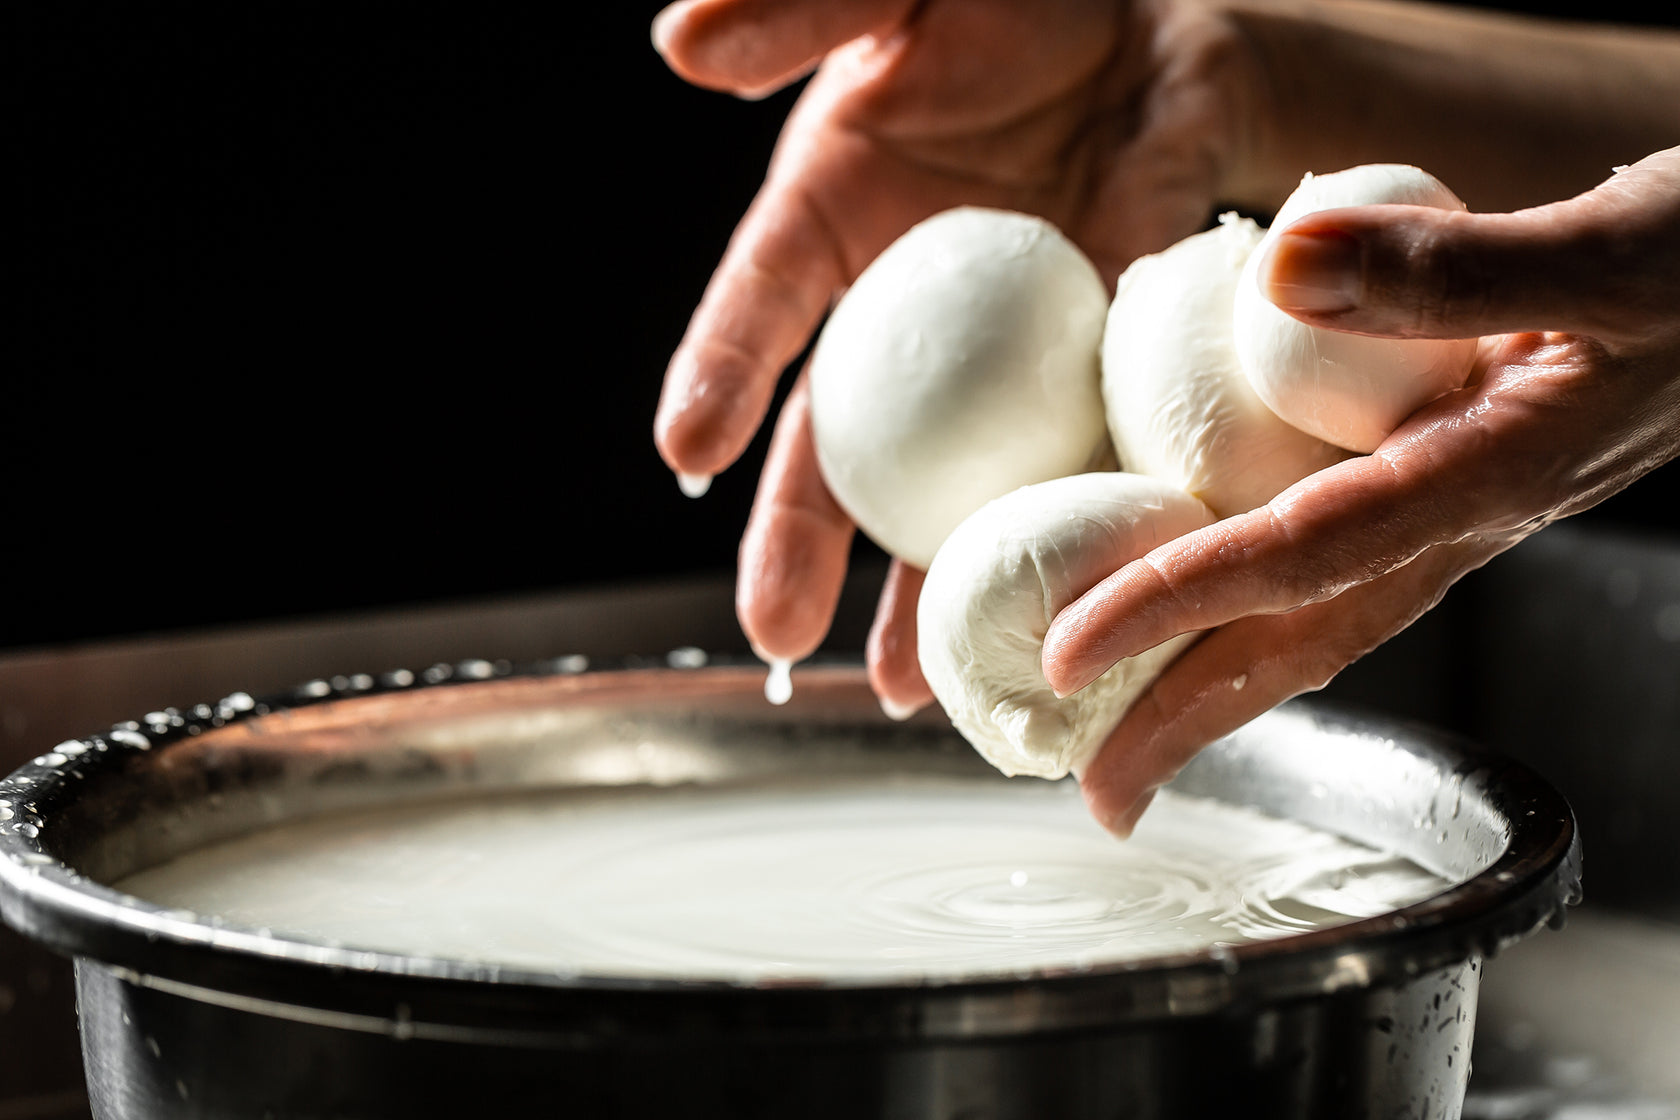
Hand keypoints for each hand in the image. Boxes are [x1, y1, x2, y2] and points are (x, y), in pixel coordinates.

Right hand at [651, 0, 1260, 711]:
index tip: (686, 452)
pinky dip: (1056, 536)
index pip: (761, 307)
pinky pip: (1064, 464)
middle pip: (838, 444)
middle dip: (802, 539)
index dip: (720, 376)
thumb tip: (683, 38)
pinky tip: (1054, 610)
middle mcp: (900, 318)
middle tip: (773, 633)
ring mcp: (996, 362)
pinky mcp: (1090, 378)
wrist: (1158, 38)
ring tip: (909, 683)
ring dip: (922, 582)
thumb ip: (800, 7)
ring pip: (941, 487)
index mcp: (829, 223)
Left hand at [1043, 147, 1679, 833]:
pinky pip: (1336, 565)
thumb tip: (1283, 271)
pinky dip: (1258, 603)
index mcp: (1488, 477)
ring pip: (1317, 620)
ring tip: (1127, 735)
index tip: (1070, 651)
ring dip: (1217, 684)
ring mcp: (1456, 509)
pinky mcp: (1450, 478)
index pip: (1299, 560)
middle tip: (1096, 792)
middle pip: (1303, 642)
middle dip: (1191, 721)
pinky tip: (1207, 610)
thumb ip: (1458, 266)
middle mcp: (1462, 517)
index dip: (1176, 605)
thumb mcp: (1605, 254)